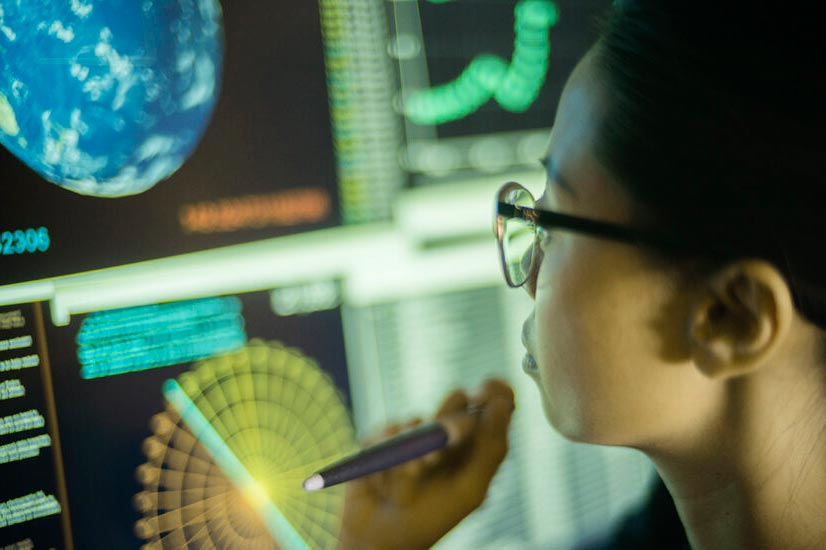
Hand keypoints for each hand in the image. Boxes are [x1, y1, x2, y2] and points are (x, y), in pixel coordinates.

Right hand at [337, 379, 514, 549]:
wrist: (381, 539)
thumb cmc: (431, 518)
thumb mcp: (470, 489)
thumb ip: (490, 448)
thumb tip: (501, 405)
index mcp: (473, 448)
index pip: (493, 406)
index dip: (495, 392)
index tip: (487, 388)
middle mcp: (445, 436)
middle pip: (458, 401)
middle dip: (455, 420)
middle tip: (451, 440)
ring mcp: (413, 436)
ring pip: (419, 418)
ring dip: (417, 446)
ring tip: (416, 475)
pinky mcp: (382, 439)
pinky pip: (389, 428)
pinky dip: (389, 450)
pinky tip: (387, 476)